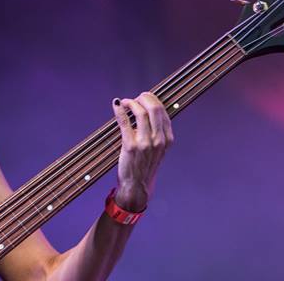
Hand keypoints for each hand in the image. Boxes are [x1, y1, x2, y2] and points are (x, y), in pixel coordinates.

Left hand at [111, 92, 173, 211]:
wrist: (136, 186)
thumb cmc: (145, 165)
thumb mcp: (158, 149)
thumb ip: (157, 132)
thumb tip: (148, 111)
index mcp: (167, 139)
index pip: (163, 111)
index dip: (153, 100)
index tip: (144, 98)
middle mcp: (158, 140)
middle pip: (154, 108)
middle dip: (144, 97)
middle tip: (136, 98)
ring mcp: (145, 142)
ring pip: (140, 112)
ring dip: (131, 102)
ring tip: (126, 102)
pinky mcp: (130, 145)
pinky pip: (125, 121)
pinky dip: (120, 110)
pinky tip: (117, 104)